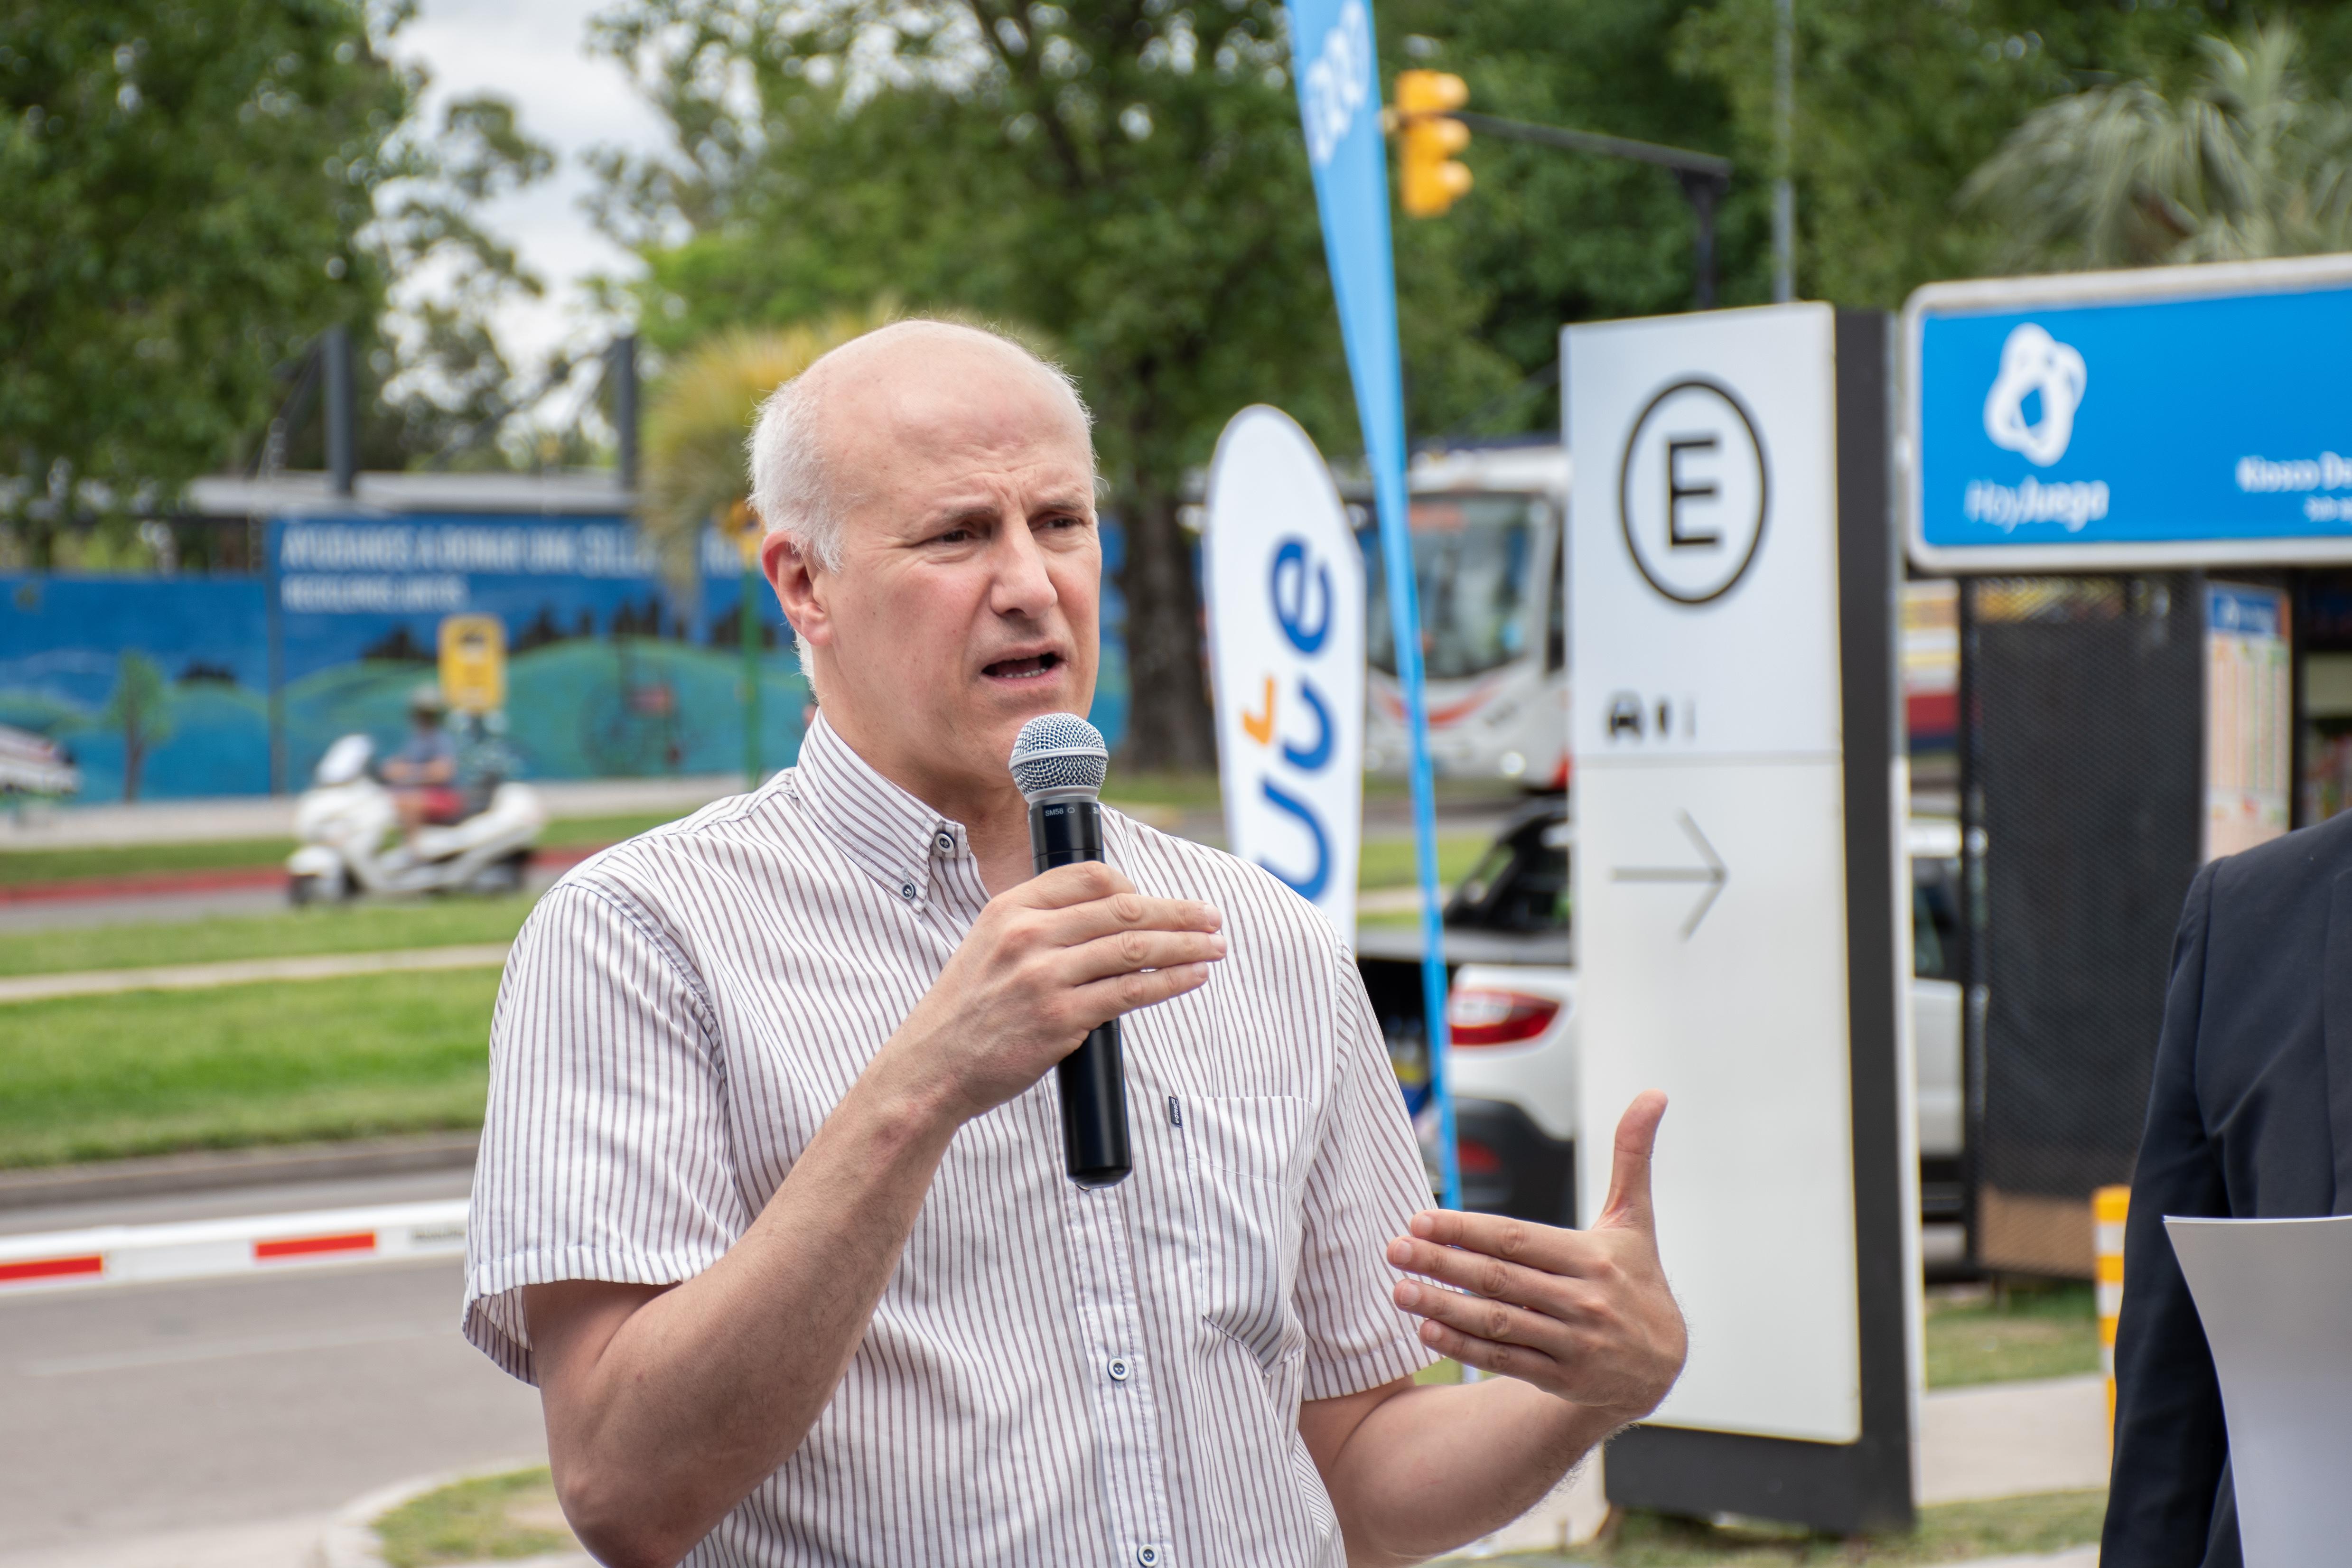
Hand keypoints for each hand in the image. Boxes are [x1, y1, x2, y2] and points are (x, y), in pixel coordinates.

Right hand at [885, 860, 1225, 1123]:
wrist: (933, 1067)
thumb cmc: (968, 1012)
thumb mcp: (990, 946)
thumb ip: (1039, 926)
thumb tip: (1106, 916)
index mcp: (1011, 908)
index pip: (1089, 876)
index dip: (1134, 886)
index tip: (1159, 902)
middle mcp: (1029, 935)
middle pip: (1123, 909)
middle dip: (1178, 912)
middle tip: (1212, 917)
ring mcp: (1045, 977)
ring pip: (1135, 948)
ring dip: (1185, 945)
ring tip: (1215, 947)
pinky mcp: (1061, 1018)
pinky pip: (1131, 992)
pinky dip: (1170, 981)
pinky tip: (1193, 977)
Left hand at [1385, 1091, 1684, 1423]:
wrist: (1662, 1366)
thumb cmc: (1636, 1279)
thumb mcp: (1635, 1219)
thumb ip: (1633, 1157)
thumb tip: (1654, 1092)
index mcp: (1594, 1259)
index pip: (1519, 1239)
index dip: (1467, 1229)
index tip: (1420, 1218)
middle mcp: (1584, 1302)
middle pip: (1500, 1279)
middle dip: (1442, 1263)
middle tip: (1394, 1249)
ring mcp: (1574, 1345)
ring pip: (1498, 1323)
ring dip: (1443, 1307)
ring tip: (1398, 1290)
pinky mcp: (1562, 1380)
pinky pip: (1506, 1361)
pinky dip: (1465, 1348)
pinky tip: (1427, 1330)